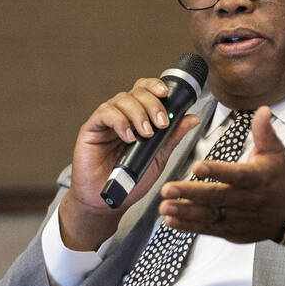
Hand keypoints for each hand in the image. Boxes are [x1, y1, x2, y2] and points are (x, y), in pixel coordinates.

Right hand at [58, 77, 200, 249]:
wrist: (111, 199)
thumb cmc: (132, 179)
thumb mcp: (159, 157)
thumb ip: (173, 137)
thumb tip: (192, 118)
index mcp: (139, 117)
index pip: (146, 90)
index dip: (156, 86)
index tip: (167, 94)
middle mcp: (123, 115)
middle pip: (136, 92)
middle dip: (153, 104)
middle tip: (162, 123)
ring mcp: (107, 121)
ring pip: (122, 99)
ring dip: (138, 114)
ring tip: (146, 134)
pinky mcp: (91, 129)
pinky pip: (105, 113)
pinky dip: (120, 122)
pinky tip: (128, 137)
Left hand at [157, 107, 284, 243]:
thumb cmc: (280, 179)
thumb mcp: (276, 152)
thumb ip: (264, 132)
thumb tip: (262, 110)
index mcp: (258, 178)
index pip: (236, 174)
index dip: (216, 171)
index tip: (196, 166)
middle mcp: (248, 200)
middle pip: (217, 197)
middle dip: (190, 193)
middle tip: (167, 189)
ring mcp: (240, 218)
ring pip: (210, 215)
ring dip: (185, 211)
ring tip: (164, 206)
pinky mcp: (233, 231)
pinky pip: (209, 229)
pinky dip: (190, 226)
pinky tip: (172, 220)